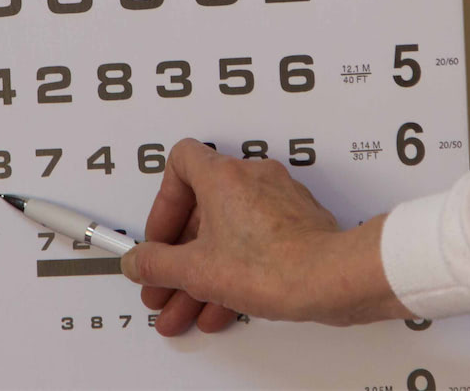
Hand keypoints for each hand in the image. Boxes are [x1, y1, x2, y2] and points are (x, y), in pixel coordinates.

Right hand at [119, 138, 412, 335]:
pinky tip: (224, 305)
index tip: (160, 236)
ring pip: (227, 231)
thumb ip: (158, 264)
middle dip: (180, 253)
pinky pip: (253, 240)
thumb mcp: (197, 271)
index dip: (163, 201)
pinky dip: (234, 268)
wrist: (330, 279)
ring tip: (190, 309)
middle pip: (201, 207)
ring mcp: (277, 199)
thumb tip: (138, 261)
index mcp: (223, 176)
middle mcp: (251, 178)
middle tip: (167, 284)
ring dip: (203, 270)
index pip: (181, 160)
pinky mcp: (296, 222)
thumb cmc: (275, 264)